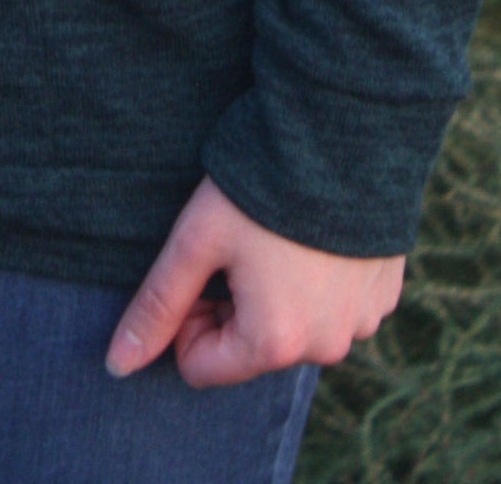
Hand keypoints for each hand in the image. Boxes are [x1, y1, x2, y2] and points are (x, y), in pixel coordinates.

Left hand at [106, 176, 402, 386]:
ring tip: (281, 233)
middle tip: (241, 244)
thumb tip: (117, 365)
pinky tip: (316, 234)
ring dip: (277, 293)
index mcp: (275, 343)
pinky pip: (335, 307)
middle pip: (248, 349)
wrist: (343, 135)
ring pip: (292, 328)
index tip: (203, 264)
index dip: (189, 314)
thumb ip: (157, 305)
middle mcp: (325, 349)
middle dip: (235, 304)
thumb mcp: (196, 240)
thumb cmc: (260, 188)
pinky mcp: (384, 297)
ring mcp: (362, 324)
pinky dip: (318, 280)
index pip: (199, 366)